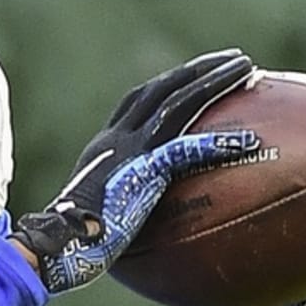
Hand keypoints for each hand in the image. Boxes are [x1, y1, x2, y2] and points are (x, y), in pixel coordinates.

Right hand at [11, 50, 258, 293]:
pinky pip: (185, 151)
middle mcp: (116, 139)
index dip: (167, 83)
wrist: (54, 246)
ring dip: (214, 82)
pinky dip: (217, 144)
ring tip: (247, 70)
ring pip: (177, 103)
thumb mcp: (97, 215)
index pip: (137, 102)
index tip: (194, 74)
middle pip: (162, 89)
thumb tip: (145, 225)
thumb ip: (124, 205)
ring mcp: (129, 152)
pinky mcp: (142, 173)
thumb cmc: (71, 245)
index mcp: (105, 146)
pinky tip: (250, 141)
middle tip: (235, 59)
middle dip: (198, 69)